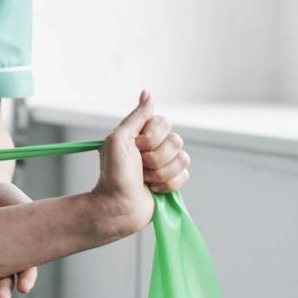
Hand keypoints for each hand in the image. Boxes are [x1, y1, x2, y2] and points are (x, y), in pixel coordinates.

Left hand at [0, 181, 37, 297]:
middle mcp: (5, 260)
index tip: (23, 287)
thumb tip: (43, 224)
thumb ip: (29, 216)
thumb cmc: (7, 199)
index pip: (27, 269)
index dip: (26, 279)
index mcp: (23, 250)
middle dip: (3, 291)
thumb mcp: (21, 205)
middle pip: (5, 280)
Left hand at [92, 91, 189, 237]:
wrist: (117, 205)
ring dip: (160, 172)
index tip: (135, 147)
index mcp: (141, 133)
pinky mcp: (171, 181)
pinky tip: (152, 189)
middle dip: (155, 157)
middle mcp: (155, 146)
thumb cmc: (113, 173)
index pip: (164, 122)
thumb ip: (137, 117)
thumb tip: (147, 92)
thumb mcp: (119, 139)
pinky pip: (185, 175)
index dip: (151, 137)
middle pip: (176, 141)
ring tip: (143, 179)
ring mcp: (164, 164)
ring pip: (183, 159)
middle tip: (138, 166)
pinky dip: (167, 184)